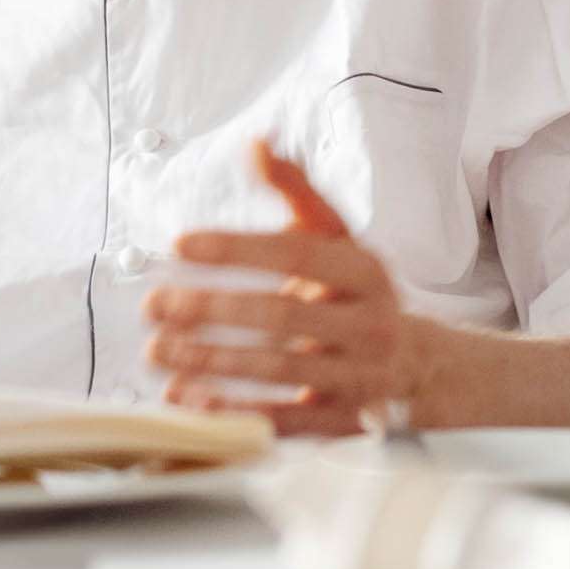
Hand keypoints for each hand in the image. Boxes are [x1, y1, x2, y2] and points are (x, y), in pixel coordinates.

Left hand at [144, 139, 418, 438]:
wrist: (415, 365)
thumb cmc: (355, 292)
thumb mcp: (337, 238)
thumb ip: (297, 191)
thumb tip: (256, 144)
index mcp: (366, 270)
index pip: (297, 253)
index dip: (237, 248)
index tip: (180, 243)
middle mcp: (370, 323)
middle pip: (283, 316)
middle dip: (212, 309)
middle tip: (154, 303)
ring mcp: (361, 378)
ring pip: (278, 370)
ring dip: (210, 361)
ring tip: (156, 348)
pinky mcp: (344, 424)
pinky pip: (282, 420)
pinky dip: (230, 410)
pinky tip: (183, 397)